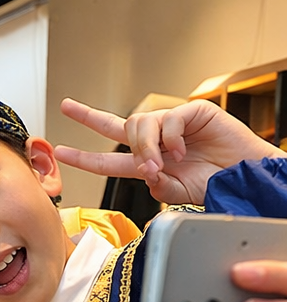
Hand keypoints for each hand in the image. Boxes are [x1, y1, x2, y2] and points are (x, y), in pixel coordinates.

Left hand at [54, 98, 284, 205]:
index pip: (108, 158)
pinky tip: (183, 151)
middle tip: (66, 107)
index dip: (84, 156)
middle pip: (115, 125)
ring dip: (145, 147)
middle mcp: (155, 141)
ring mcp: (172, 125)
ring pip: (139, 126)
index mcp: (146, 163)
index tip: (60, 151)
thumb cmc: (213, 185)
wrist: (242, 177)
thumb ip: (157, 187)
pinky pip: (168, 121)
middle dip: (87, 115)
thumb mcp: (177, 194)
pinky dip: (171, 140)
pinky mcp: (192, 112)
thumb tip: (145, 173)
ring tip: (162, 164)